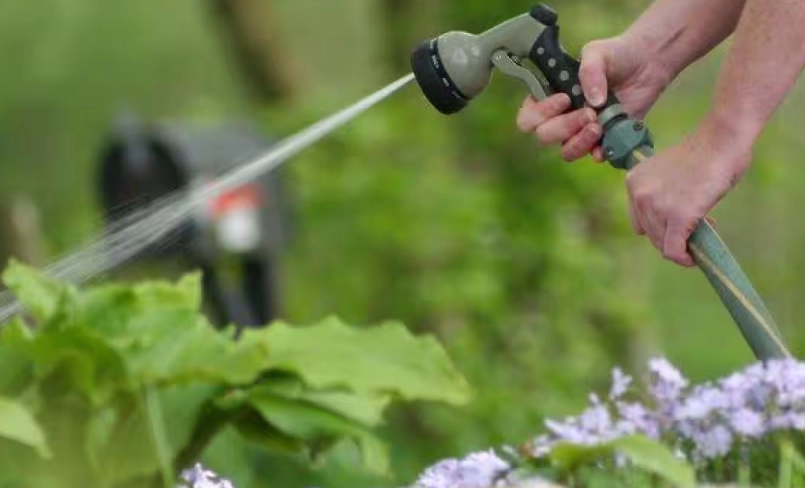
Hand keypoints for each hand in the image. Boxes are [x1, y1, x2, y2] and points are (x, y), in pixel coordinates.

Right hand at [516, 35, 672, 160]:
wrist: (648, 62)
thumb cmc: (615, 55)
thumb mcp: (597, 52)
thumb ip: (589, 71)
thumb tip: (593, 101)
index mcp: (549, 96)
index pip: (528, 117)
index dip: (541, 113)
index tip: (564, 98)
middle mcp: (561, 117)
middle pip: (545, 136)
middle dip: (564, 127)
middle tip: (589, 113)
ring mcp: (581, 131)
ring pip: (566, 150)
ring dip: (579, 142)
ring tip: (598, 127)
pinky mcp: (603, 140)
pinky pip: (594, 155)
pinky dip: (600, 152)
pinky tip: (609, 138)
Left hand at [625, 119, 751, 266]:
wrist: (720, 141)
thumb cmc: (704, 152)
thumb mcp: (668, 174)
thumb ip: (663, 196)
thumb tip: (673, 225)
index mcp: (633, 182)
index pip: (639, 220)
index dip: (660, 226)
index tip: (679, 223)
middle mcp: (638, 195)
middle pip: (649, 234)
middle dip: (671, 236)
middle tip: (695, 230)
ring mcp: (655, 206)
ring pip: (661, 244)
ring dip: (680, 245)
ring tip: (701, 237)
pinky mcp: (676, 216)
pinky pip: (673, 250)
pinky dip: (683, 258)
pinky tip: (694, 258)